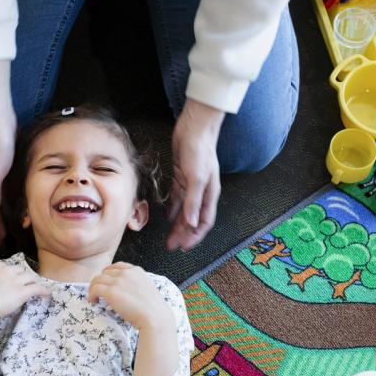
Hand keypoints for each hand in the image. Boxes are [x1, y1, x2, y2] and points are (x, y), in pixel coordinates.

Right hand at [0, 262, 50, 323]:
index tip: (12, 281)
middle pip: (21, 271)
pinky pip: (37, 288)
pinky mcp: (23, 291)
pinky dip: (43, 291)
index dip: (11, 274)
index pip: (8, 267)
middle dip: (23, 277)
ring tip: (37, 288)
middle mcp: (6, 270)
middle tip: (25, 285)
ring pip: (30, 278)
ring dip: (34, 283)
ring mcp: (16, 280)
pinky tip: (47, 294)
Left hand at [88, 262, 169, 331]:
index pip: (117, 266)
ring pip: (97, 279)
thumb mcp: (147, 289)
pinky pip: (94, 288)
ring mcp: (118, 281)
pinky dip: (91, 294)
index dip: (109, 273)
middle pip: (105, 272)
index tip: (107, 282)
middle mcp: (126, 273)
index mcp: (136, 271)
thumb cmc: (153, 309)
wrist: (155, 317)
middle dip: (101, 281)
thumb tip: (125, 291)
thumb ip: (136, 285)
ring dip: (93, 288)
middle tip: (99, 292)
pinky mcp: (111, 292)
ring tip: (95, 298)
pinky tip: (93, 301)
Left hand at [167, 99, 223, 250]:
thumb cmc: (200, 151)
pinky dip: (172, 208)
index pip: (203, 222)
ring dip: (177, 224)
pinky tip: (166, 216)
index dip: (194, 236)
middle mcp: (202, 193)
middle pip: (192, 220)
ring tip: (168, 236)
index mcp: (209, 195)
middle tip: (172, 246)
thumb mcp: (196, 178)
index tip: (183, 247)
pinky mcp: (182, 177)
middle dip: (183, 234)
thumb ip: (193, 201)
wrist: (195, 128)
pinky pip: (177, 198)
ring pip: (184, 211)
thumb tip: (191, 223)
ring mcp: (192, 185)